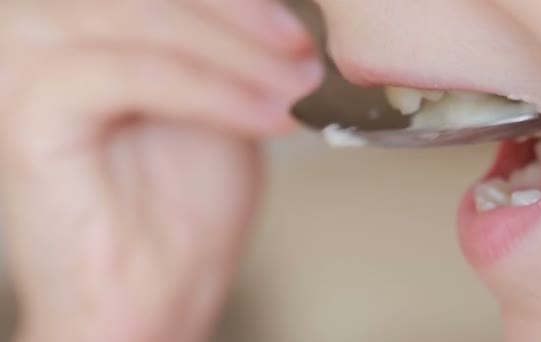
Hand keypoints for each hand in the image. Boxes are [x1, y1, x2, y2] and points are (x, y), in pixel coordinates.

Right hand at [0, 1, 321, 340]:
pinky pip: (129, 72)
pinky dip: (208, 90)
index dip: (240, 2)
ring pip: (145, 18)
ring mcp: (30, 60)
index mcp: (93, 24)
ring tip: (294, 91)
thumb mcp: (220, 97)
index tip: (300, 33)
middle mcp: (49, 27)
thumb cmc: (183, 201)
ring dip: (236, 55)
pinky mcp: (32, 108)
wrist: (152, 284)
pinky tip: (262, 115)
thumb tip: (279, 8)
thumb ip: (228, 44)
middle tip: (304, 59)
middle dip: (244, 22)